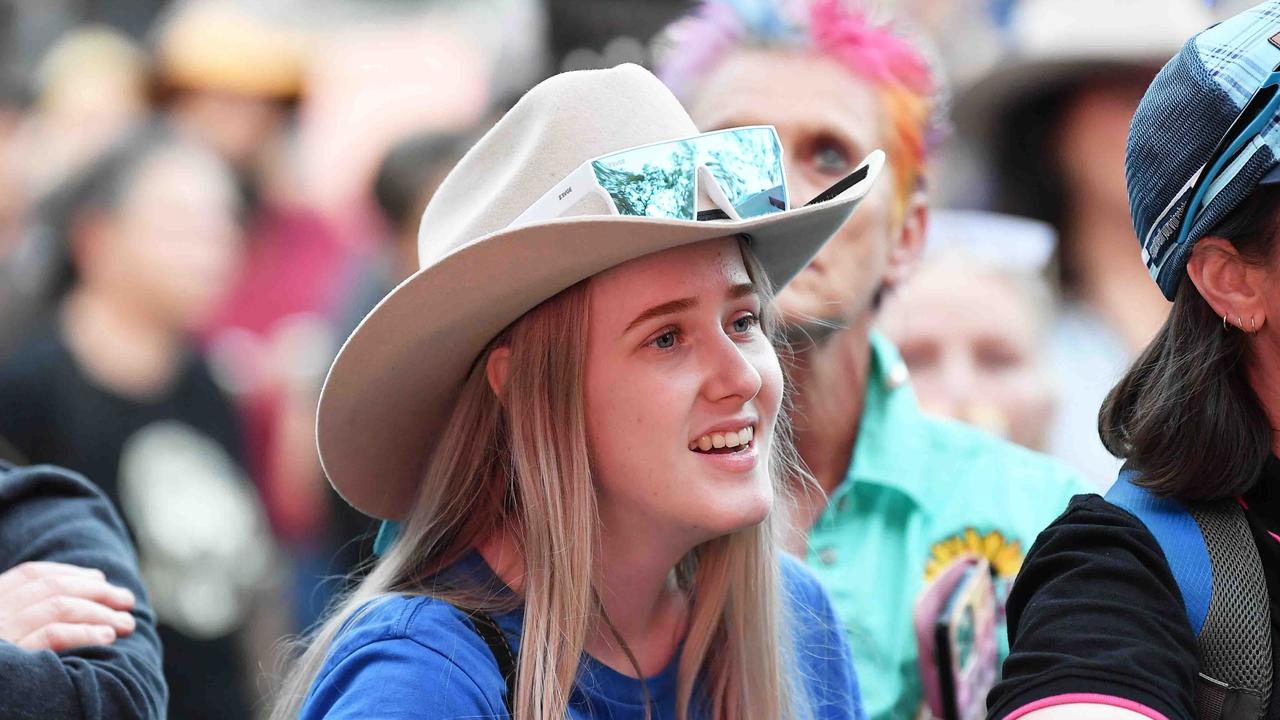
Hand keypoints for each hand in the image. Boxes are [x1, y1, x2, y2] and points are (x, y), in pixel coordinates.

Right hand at [0, 561, 136, 651]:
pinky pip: (51, 637)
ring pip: (58, 607)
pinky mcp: (7, 660)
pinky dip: (84, 632)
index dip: (69, 573)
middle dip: (96, 591)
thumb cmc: (1, 676)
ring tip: (126, 623)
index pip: (30, 575)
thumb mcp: (6, 636)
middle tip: (127, 600)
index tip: (100, 578)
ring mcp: (0, 635)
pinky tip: (107, 637)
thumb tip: (81, 598)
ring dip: (100, 611)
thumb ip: (24, 617)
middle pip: (51, 588)